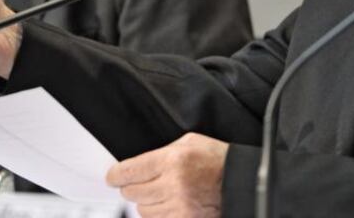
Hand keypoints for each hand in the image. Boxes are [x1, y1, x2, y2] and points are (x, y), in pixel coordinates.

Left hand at [107, 133, 227, 217]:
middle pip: (131, 192)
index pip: (127, 172)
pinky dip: (158, 214)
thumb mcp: (188, 142)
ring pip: (142, 209)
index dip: (115, 175)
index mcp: (172, 160)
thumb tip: (135, 165)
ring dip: (146, 202)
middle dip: (132, 187)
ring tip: (160, 193)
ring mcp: (179, 206)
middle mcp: (173, 185)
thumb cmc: (217, 159)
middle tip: (140, 182)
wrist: (241, 181)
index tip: (113, 177)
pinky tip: (167, 204)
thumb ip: (160, 153)